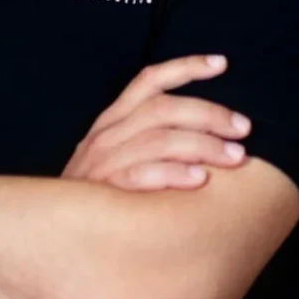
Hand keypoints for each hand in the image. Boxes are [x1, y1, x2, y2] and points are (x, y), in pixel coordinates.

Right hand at [61, 54, 252, 191]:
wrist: (55, 235)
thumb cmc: (102, 195)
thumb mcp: (118, 156)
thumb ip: (151, 140)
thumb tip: (211, 133)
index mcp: (113, 120)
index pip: (148, 81)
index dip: (185, 67)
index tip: (222, 63)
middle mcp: (107, 133)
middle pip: (163, 108)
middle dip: (209, 114)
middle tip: (244, 128)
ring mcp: (102, 161)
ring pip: (158, 139)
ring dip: (202, 145)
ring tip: (235, 157)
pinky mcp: (102, 189)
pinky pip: (140, 174)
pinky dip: (172, 174)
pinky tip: (200, 180)